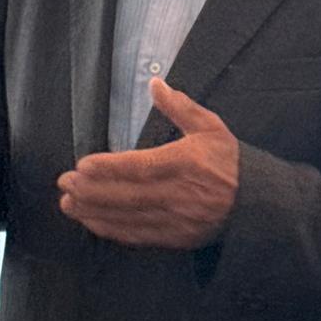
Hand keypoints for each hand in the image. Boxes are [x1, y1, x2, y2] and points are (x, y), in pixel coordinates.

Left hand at [57, 77, 238, 247]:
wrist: (257, 204)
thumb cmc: (229, 161)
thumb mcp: (210, 127)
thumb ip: (180, 107)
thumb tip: (154, 82)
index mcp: (186, 163)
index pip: (140, 167)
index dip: (109, 168)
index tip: (82, 165)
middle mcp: (179, 194)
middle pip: (128, 195)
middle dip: (92, 191)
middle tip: (64, 184)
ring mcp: (177, 220)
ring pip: (128, 218)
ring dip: (95, 212)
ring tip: (68, 204)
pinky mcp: (175, 238)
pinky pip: (138, 236)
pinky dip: (112, 230)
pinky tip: (91, 222)